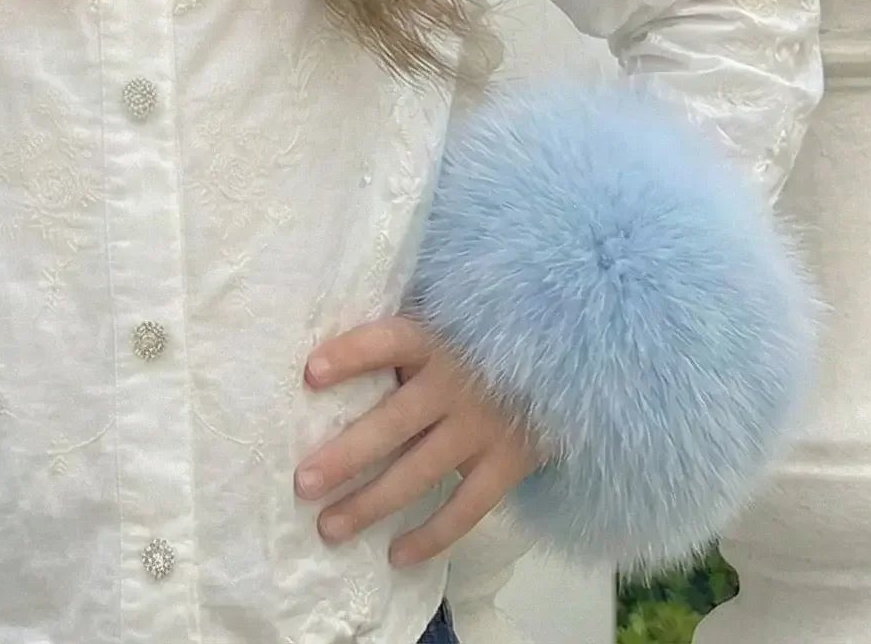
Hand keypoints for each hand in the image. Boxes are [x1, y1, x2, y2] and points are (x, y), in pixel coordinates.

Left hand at [295, 314, 547, 566]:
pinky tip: (396, 555)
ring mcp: (483, 427)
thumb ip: (404, 332)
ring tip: (329, 527)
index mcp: (435, 339)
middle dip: (345, 456)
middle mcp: (456, 384)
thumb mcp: (446, 315)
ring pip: (419, 472)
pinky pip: (466, 508)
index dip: (350, 356)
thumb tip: (332, 352)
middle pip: (392, 423)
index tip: (310, 373)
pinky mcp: (510, 462)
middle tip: (303, 483)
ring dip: (371, 503)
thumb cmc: (482, 333)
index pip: (386, 342)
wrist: (567, 352)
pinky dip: (432, 535)